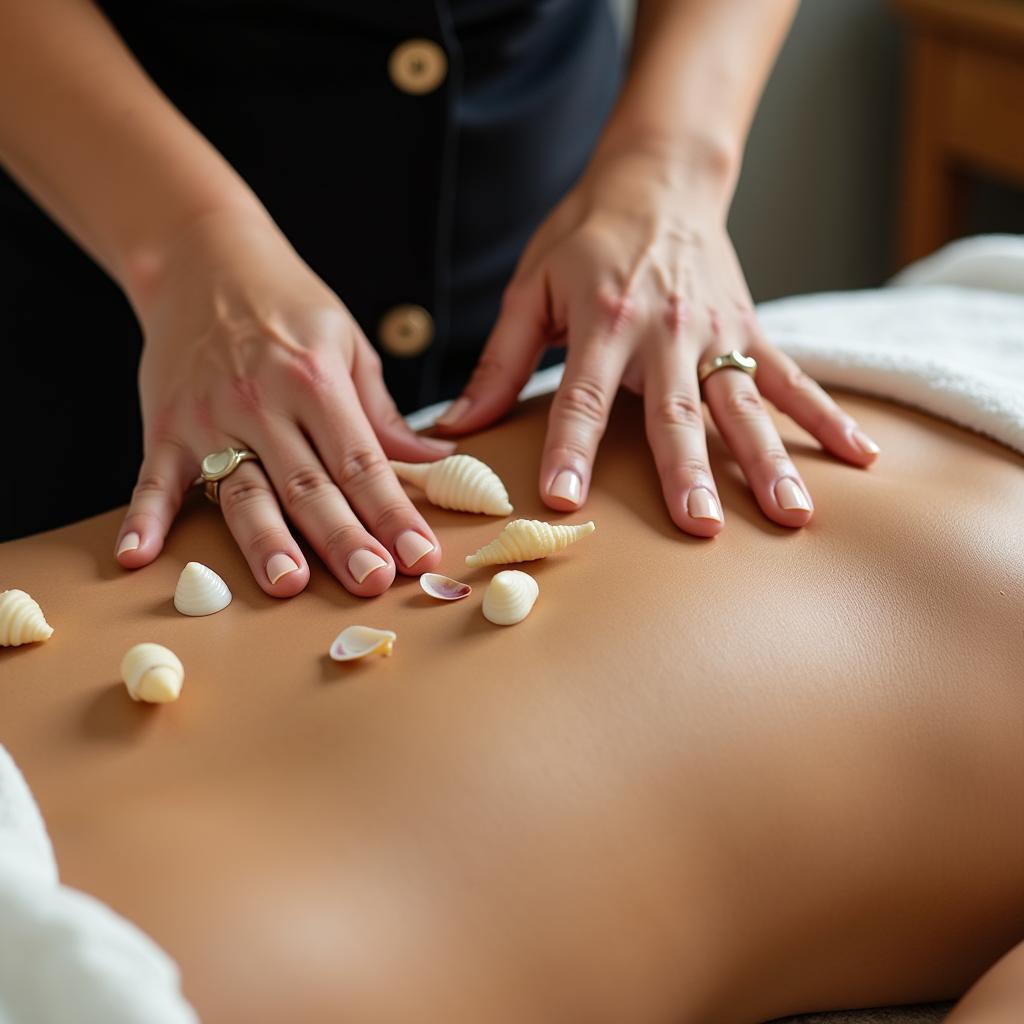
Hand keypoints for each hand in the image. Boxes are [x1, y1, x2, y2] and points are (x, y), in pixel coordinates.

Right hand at [113, 209, 450, 594]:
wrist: (201, 256)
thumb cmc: (287, 305)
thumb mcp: (348, 345)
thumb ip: (384, 413)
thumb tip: (437, 461)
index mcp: (316, 380)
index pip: (362, 461)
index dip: (392, 512)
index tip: (418, 557)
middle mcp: (263, 401)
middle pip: (309, 484)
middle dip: (342, 537)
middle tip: (370, 581)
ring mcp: (209, 417)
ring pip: (242, 489)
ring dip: (264, 539)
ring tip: (286, 583)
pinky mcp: (165, 426)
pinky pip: (152, 479)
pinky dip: (145, 519)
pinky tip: (136, 557)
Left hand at [435, 148, 878, 533]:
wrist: (658, 177)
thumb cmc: (585, 236)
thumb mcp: (529, 288)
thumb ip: (496, 362)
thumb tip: (453, 428)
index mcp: (602, 318)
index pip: (582, 395)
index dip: (570, 446)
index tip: (562, 498)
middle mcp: (665, 330)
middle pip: (675, 411)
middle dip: (688, 470)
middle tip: (700, 524)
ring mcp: (716, 333)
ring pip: (743, 404)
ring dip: (769, 459)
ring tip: (791, 514)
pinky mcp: (749, 331)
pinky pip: (792, 377)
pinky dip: (828, 416)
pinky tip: (862, 457)